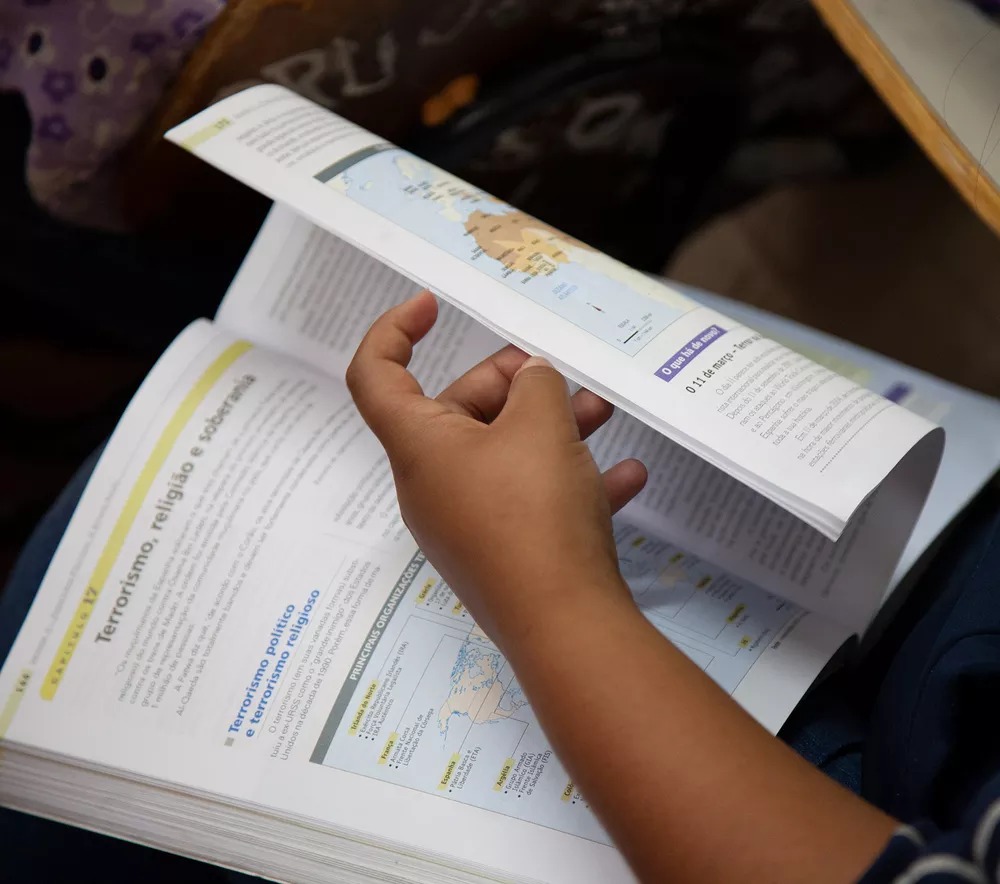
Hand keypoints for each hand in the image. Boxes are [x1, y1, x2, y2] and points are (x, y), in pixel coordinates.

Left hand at [346, 291, 647, 653]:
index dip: (393, 330)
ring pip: (505, 456)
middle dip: (512, 384)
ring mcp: (468, 524)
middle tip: (556, 372)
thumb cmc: (536, 512)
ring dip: (552, 428)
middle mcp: (433, 485)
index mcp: (420, 447)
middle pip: (459, 412)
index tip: (430, 305)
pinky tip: (626, 475)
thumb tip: (532, 379)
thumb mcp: (541, 426)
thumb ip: (536, 384)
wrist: (564, 626)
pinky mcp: (503, 554)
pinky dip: (571, 482)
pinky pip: (532, 503)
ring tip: (600, 411)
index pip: (376, 375)